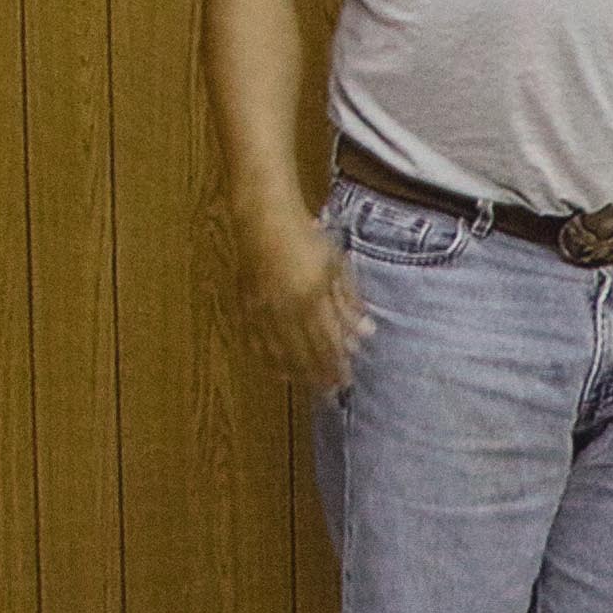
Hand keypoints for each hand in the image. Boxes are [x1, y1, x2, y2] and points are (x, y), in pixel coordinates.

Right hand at [240, 202, 368, 397]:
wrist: (264, 218)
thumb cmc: (306, 237)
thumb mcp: (336, 265)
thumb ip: (349, 301)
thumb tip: (365, 334)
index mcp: (311, 299)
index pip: (327, 344)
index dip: (336, 366)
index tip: (346, 381)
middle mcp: (286, 310)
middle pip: (304, 353)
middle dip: (318, 376)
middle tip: (330, 393)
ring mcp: (263, 310)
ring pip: (280, 352)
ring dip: (295, 373)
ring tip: (307, 387)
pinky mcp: (247, 307)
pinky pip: (257, 342)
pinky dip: (268, 359)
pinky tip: (277, 371)